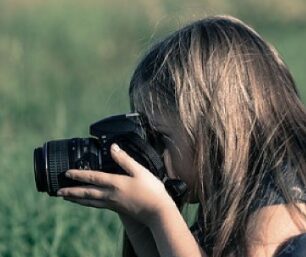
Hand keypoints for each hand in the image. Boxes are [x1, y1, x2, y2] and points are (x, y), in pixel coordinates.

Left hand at [57, 143, 175, 225]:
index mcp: (115, 183)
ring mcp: (113, 204)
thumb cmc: (151, 190)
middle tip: (58, 192)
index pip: (92, 177)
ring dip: (77, 200)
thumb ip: (124, 159)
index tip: (66, 173)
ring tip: (67, 199)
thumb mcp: (139, 171)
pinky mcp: (118, 209)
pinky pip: (98, 205)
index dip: (78, 175)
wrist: (158, 212)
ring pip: (90, 201)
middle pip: (86, 193)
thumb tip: (113, 147)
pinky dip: (88, 204)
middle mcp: (110, 195)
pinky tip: (89, 203)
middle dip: (71, 192)